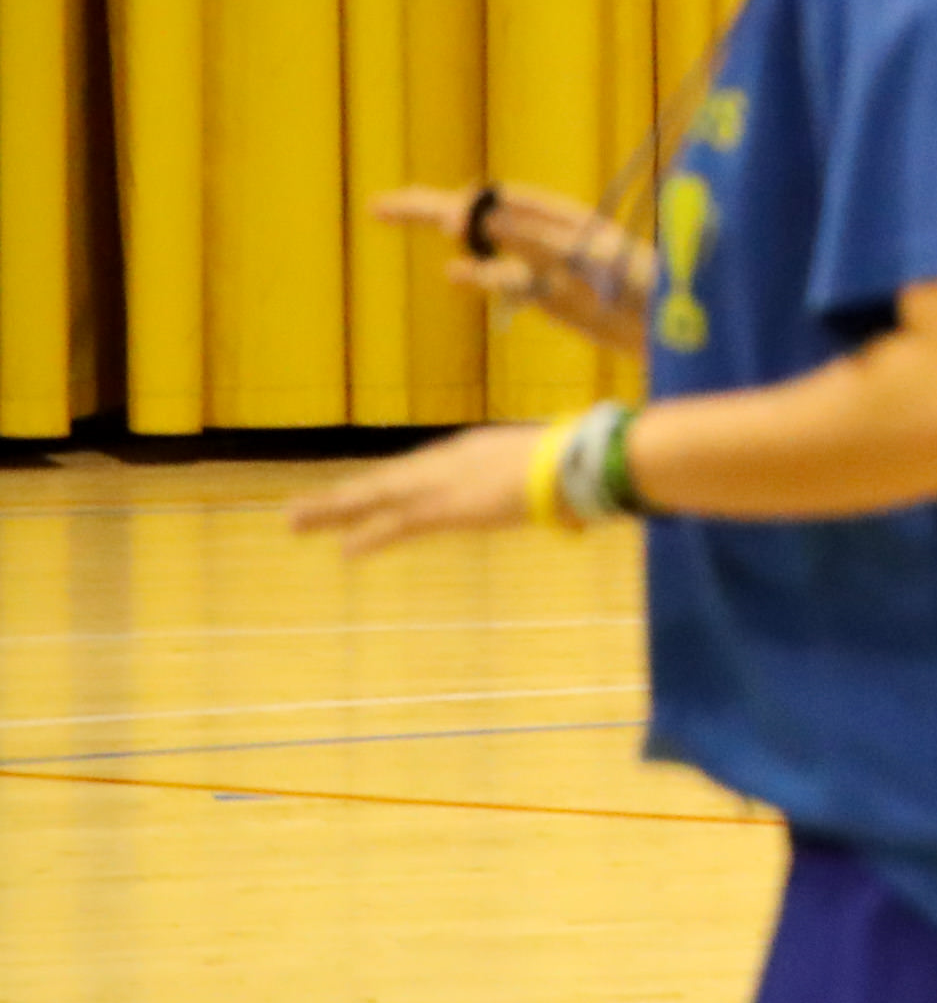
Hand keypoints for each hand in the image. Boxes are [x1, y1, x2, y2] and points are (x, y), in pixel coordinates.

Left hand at [289, 425, 551, 556]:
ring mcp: (441, 483)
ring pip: (375, 497)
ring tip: (294, 523)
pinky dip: (370, 537)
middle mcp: (446, 462)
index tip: (360, 495)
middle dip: (342, 497)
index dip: (386, 485)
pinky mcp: (444, 509)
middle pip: (383, 480)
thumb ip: (547, 489)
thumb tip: (574, 512)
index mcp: (472, 452)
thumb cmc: (576, 464)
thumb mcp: (555, 472)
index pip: (417, 470)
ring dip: (334, 511)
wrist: (571, 462)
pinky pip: (397, 525)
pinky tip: (344, 550)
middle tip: (297, 510)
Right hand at [371, 183, 649, 316]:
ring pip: (481, 247)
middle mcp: (541, 235)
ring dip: (444, 233)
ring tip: (392, 214)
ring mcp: (541, 266)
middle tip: (377, 206)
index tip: (443, 223)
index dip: (457, 206)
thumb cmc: (636, 282)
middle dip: (427, 210)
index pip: (490, 202)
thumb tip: (484, 217)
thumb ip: (533, 239)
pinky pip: (501, 281)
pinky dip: (476, 275)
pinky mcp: (548, 296)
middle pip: (475, 217)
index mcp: (551, 216)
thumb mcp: (584, 256)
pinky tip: (450, 273)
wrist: (669, 326)